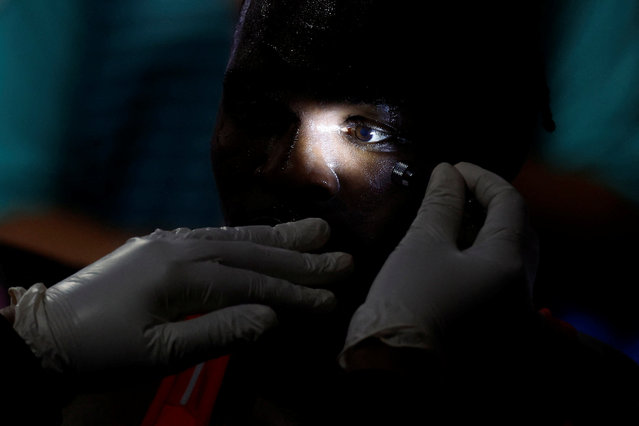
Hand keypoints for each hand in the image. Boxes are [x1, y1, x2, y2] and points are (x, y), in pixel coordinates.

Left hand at [11, 218, 351, 374]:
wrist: (45, 332)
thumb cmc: (100, 350)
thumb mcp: (159, 353)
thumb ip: (219, 333)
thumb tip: (272, 320)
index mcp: (179, 274)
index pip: (251, 283)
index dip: (293, 293)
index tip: (330, 299)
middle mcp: (179, 247)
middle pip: (251, 252)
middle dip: (299, 258)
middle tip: (341, 256)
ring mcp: (169, 241)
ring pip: (235, 237)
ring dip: (277, 237)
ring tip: (314, 231)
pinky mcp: (161, 244)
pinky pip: (214, 236)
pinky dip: (246, 237)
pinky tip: (263, 236)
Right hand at [340, 162, 537, 367]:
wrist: (396, 369)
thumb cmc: (409, 303)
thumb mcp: (423, 244)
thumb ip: (442, 204)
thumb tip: (448, 173)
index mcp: (509, 263)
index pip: (509, 203)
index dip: (481, 178)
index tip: (452, 169)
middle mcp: (521, 288)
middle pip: (518, 229)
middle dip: (490, 202)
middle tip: (457, 190)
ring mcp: (510, 310)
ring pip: (509, 254)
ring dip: (487, 228)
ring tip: (454, 214)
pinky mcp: (494, 323)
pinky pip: (499, 277)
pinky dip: (481, 254)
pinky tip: (455, 248)